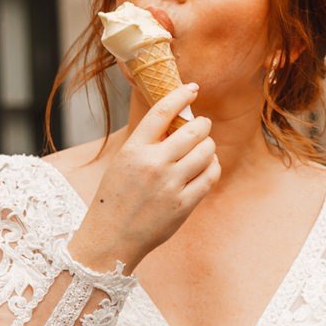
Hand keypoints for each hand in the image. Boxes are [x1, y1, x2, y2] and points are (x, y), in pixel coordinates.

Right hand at [67, 83, 216, 270]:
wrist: (112, 238)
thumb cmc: (116, 199)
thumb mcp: (123, 163)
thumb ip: (147, 144)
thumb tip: (176, 124)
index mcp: (133, 150)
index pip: (161, 112)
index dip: (181, 95)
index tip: (193, 88)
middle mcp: (153, 164)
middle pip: (193, 131)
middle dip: (203, 126)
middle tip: (202, 127)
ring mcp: (170, 184)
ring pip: (206, 152)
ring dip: (209, 146)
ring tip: (204, 148)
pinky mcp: (184, 203)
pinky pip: (211, 176)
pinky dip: (213, 167)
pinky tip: (207, 166)